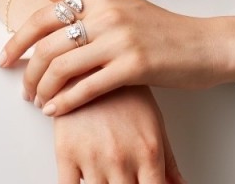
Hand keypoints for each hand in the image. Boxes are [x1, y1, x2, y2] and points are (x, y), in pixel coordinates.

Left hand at [0, 0, 234, 115]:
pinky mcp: (135, 65)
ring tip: (39, 101)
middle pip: (48, 43)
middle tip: (22, 88)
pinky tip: (56, 110)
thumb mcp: (125, 3)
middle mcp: (110, 13)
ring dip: (42, 89)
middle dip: (27, 70)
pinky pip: (87, 87)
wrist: (206, 45)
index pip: (46, 15)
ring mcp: (123, 38)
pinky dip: (65, 102)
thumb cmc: (165, 30)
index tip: (5, 57)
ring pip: (62, 66)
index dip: (18, 38)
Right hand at [52, 85, 185, 183]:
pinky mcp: (66, 154)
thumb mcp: (155, 123)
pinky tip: (84, 180)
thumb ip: (168, 162)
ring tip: (108, 178)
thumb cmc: (127, 94)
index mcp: (148, 152)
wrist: (94, 63)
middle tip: (127, 180)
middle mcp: (122, 158)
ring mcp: (93, 158)